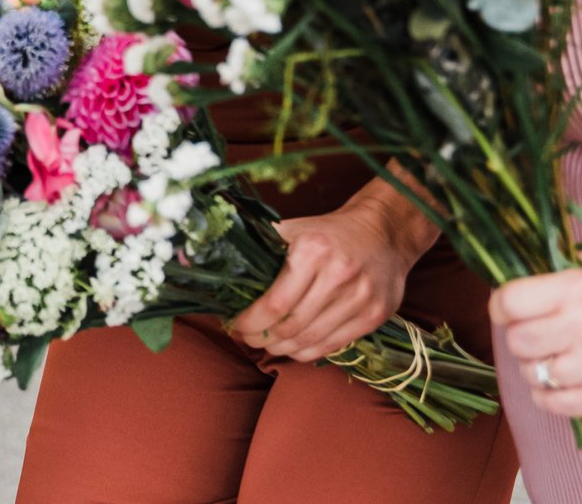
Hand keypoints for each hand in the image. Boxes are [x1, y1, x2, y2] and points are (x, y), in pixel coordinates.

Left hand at [228, 191, 424, 360]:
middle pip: (291, 326)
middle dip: (262, 338)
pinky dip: (308, 352)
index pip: (274, 303)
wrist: (383, 233)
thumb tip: (197, 259)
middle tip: (248, 338)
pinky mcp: (374, 315)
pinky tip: (294, 347)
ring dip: (283, 349)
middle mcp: (338, 275)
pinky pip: (333, 345)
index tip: (236, 325)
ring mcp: (359, 298)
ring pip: (311, 340)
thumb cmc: (327, 233)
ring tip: (268, 343)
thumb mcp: (292, 230)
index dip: (250, 322)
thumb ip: (255, 246)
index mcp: (312, 250)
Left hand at [490, 251, 581, 418]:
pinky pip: (553, 404)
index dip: (501, 305)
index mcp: (579, 290)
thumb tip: (522, 270)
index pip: (511, 301)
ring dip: (535, 367)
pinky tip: (560, 383)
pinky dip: (547, 395)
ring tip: (551, 359)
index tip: (506, 309)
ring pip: (532, 374)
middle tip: (533, 335)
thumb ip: (563, 269)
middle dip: (518, 337)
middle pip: (516, 341)